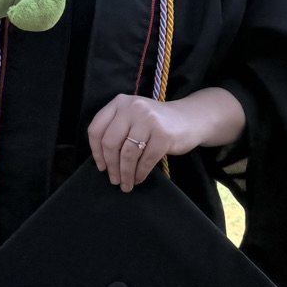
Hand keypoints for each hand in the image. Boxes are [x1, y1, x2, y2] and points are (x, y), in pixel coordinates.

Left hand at [88, 88, 245, 192]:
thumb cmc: (156, 123)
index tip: (101, 167)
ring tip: (126, 184)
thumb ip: (116, 130)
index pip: (96, 129)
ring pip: (128, 154)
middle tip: (114, 180)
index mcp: (119, 102)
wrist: (190, 119)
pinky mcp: (163, 135)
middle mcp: (132, 108)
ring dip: (125, 174)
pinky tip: (139, 179)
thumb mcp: (133, 118)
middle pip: (110, 143)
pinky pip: (146, 160)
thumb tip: (102, 162)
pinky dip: (140, 173)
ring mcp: (149, 120)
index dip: (96, 152)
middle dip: (111, 166)